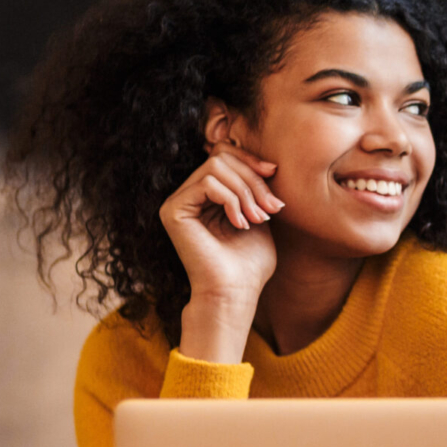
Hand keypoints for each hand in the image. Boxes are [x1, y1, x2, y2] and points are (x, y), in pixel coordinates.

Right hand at [158, 143, 282, 360]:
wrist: (235, 292)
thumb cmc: (250, 262)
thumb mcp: (260, 215)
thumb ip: (257, 188)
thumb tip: (268, 163)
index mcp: (207, 195)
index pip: (224, 154)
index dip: (250, 159)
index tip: (274, 173)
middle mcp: (188, 195)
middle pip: (221, 156)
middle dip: (253, 179)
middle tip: (271, 208)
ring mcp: (178, 201)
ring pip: (215, 166)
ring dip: (245, 191)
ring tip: (258, 219)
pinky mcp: (172, 210)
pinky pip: (206, 183)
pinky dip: (231, 199)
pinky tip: (241, 223)